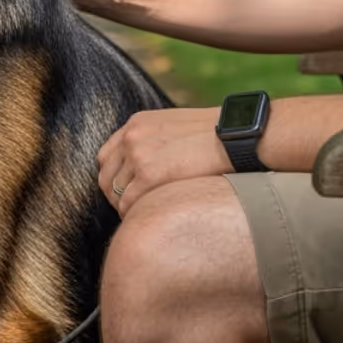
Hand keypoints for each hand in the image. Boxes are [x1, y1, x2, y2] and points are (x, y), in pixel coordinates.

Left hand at [98, 107, 229, 217]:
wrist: (236, 136)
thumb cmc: (216, 137)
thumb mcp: (176, 128)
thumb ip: (156, 142)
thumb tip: (151, 168)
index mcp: (136, 123)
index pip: (107, 156)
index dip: (114, 178)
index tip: (127, 193)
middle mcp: (131, 137)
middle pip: (106, 176)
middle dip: (116, 196)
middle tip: (133, 211)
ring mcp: (137, 155)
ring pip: (115, 193)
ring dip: (126, 208)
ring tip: (144, 217)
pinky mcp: (148, 175)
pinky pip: (128, 204)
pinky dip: (134, 215)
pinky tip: (149, 219)